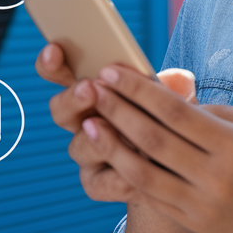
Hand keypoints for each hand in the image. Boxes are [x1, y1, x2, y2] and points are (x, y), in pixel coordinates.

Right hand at [35, 43, 195, 204]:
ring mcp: (88, 153)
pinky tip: (139, 169)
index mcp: (95, 90)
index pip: (60, 72)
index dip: (51, 63)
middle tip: (90, 89)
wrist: (181, 168)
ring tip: (121, 132)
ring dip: (97, 138)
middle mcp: (84, 120)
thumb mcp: (176, 102)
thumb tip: (180, 78)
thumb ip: (175, 90)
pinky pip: (98, 182)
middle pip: (60, 109)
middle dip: (73, 98)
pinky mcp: (98, 182)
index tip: (55, 50)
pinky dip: (118, 175)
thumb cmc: (172, 123)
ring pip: (79, 146)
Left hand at [86, 64, 232, 232]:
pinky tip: (112, 156)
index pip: (176, 111)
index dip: (139, 90)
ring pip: (142, 173)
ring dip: (111, 146)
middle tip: (91, 90)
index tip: (113, 73)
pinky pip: (152, 197)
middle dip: (117, 111)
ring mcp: (202, 204)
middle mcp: (216, 176)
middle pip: (153, 139)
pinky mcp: (194, 223)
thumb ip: (215, 112)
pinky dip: (129, 175)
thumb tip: (172, 101)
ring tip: (89, 125)